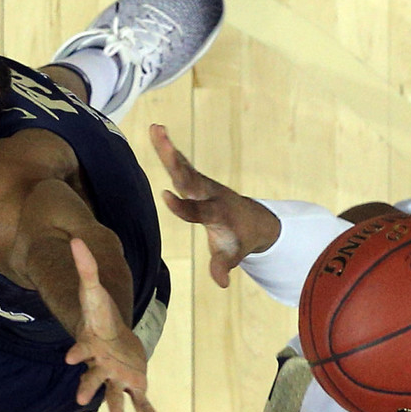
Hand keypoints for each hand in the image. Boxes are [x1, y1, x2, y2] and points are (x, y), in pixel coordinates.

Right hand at [61, 238, 166, 411]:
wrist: (110, 337)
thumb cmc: (99, 317)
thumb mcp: (94, 291)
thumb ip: (85, 267)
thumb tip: (75, 240)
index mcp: (91, 345)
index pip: (82, 347)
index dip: (77, 351)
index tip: (71, 358)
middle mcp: (101, 365)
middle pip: (93, 378)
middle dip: (88, 387)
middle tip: (82, 399)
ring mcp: (116, 377)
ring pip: (114, 397)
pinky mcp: (133, 384)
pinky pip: (141, 403)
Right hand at [148, 124, 282, 286]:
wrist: (255, 220)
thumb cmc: (240, 240)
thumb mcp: (233, 255)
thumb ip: (223, 265)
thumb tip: (221, 283)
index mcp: (216, 213)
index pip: (196, 210)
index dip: (182, 207)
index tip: (165, 196)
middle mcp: (209, 194)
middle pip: (189, 179)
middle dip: (175, 163)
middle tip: (162, 143)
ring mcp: (203, 184)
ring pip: (183, 166)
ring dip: (168, 148)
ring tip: (155, 128)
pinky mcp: (197, 179)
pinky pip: (181, 163)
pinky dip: (169, 149)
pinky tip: (157, 130)